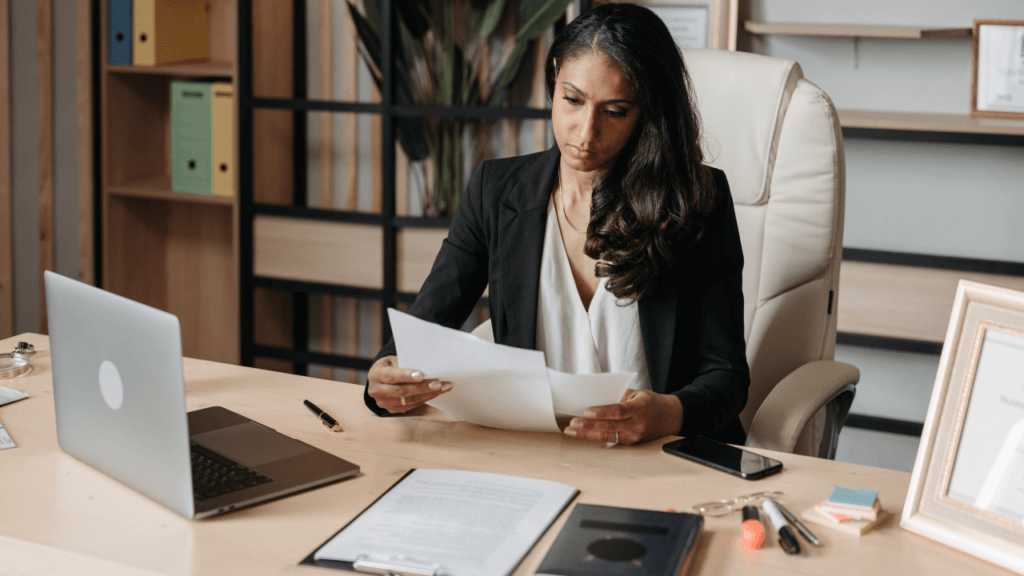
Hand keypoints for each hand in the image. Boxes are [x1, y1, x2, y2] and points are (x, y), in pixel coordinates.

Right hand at [367, 355, 451, 413]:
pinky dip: (425, 398)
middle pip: (402, 391)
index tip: (421, 375)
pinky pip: (412, 405)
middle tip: (439, 383)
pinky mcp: (392, 409)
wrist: (380, 379)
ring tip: (444, 387)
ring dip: (429, 394)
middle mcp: (377, 390)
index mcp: (376, 374)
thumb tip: (428, 367)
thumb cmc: (390, 366)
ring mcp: (384, 402)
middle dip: (422, 387)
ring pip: (409, 400)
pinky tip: (436, 392)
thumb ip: (406, 364)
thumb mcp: (393, 360)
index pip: (391, 376)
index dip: (406, 376)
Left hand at [563, 389, 682, 444]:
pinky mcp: (631, 443)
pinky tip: (583, 434)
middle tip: (572, 424)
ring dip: (587, 434)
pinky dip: (596, 436)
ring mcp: (634, 436)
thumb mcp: (636, 393)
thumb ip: (618, 397)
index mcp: (639, 408)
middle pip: (610, 426)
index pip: (618, 411)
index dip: (602, 413)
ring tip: (572, 431)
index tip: (587, 411)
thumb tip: (595, 400)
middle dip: (588, 426)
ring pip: (607, 436)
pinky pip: (611, 439)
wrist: (669, 417)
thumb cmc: (650, 402)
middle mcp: (637, 424)